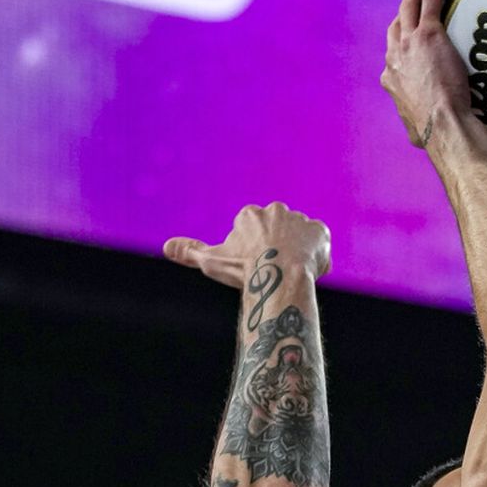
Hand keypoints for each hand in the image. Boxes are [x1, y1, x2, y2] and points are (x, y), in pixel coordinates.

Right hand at [164, 201, 330, 287]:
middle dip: (275, 253)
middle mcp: (276, 210)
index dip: (254, 255)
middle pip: (276, 236)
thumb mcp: (213, 260)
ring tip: (289, 276)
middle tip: (272, 274)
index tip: (254, 268)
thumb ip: (190, 252)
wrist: (278, 276)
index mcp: (250, 214)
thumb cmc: (244, 269)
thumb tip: (165, 247)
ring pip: (298, 241)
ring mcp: (299, 219)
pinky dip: (316, 257)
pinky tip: (307, 272)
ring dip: (296, 256)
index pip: (253, 235)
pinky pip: (319, 244)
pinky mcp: (320, 231)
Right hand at [382, 0, 471, 150]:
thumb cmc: (431, 133)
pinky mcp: (428, 33)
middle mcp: (394, 57)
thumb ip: (414, 124)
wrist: (440, 124)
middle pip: (395, 24)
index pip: (392, 56)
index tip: (409, 41)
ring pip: (408, 4)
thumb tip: (418, 135)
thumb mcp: (415, 131)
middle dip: (402, 8)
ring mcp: (409, 42)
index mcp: (391, 79)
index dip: (399, 45)